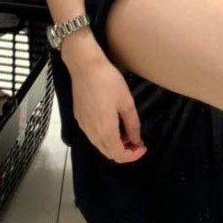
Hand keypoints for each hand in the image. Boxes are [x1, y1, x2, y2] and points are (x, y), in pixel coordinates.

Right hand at [68, 49, 146, 163]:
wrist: (85, 67)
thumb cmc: (109, 82)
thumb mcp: (127, 102)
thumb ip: (132, 125)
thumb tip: (136, 141)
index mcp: (105, 130)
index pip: (118, 155)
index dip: (132, 156)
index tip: (143, 147)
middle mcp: (92, 133)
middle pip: (108, 153)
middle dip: (124, 152)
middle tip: (137, 141)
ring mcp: (83, 126)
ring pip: (99, 145)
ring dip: (114, 145)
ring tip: (127, 132)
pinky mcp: (79, 118)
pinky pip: (93, 136)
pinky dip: (104, 137)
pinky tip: (113, 124)